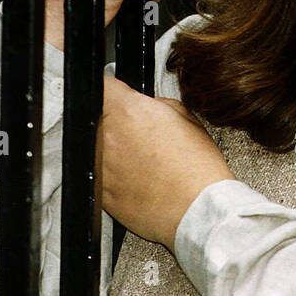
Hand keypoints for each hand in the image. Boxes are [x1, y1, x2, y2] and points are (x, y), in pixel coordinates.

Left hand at [97, 76, 232, 253]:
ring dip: (114, 149)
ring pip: (97, 147)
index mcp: (127, 111)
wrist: (198, 211)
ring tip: (144, 160)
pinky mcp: (100, 193)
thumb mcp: (187, 118)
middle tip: (142, 134)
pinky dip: (114, 175)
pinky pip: (100, 175)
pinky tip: (140, 179)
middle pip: (97, 117)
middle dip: (116, 121)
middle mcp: (106, 136)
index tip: (112, 92)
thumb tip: (146, 106)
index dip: (110, 87)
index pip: (101, 85)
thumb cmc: (198, 169)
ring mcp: (99, 166)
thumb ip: (156, 104)